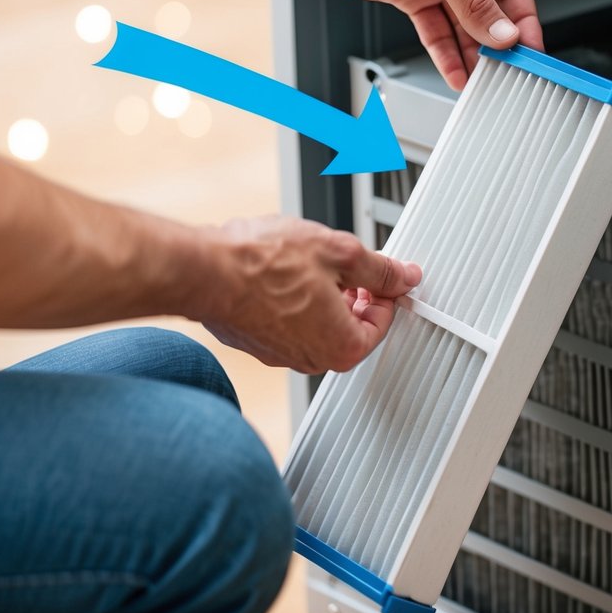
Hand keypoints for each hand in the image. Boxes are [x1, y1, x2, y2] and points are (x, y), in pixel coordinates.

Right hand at [199, 215, 421, 372]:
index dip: (387, 290)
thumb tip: (406, 276)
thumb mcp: (341, 253)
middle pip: (352, 325)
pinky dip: (295, 300)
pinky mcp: (257, 342)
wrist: (205, 270)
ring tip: (311, 262)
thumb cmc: (265, 264)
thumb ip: (381, 269)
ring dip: (325, 293)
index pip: (383, 322)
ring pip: (320, 322)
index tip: (382, 272)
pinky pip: (290, 323)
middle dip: (356, 292)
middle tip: (348, 263)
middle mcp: (313, 359)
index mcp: (343, 346)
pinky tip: (284, 273)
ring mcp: (282, 354)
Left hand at [291, 0, 543, 89]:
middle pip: (488, 7)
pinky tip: (456, 70)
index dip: (523, 17)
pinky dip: (446, 52)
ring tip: (483, 77)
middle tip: (508, 68)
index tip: (530, 47)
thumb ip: (473, 2)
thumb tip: (502, 31)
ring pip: (461, 23)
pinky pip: (435, 30)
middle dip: (496, 40)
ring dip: (471, 51)